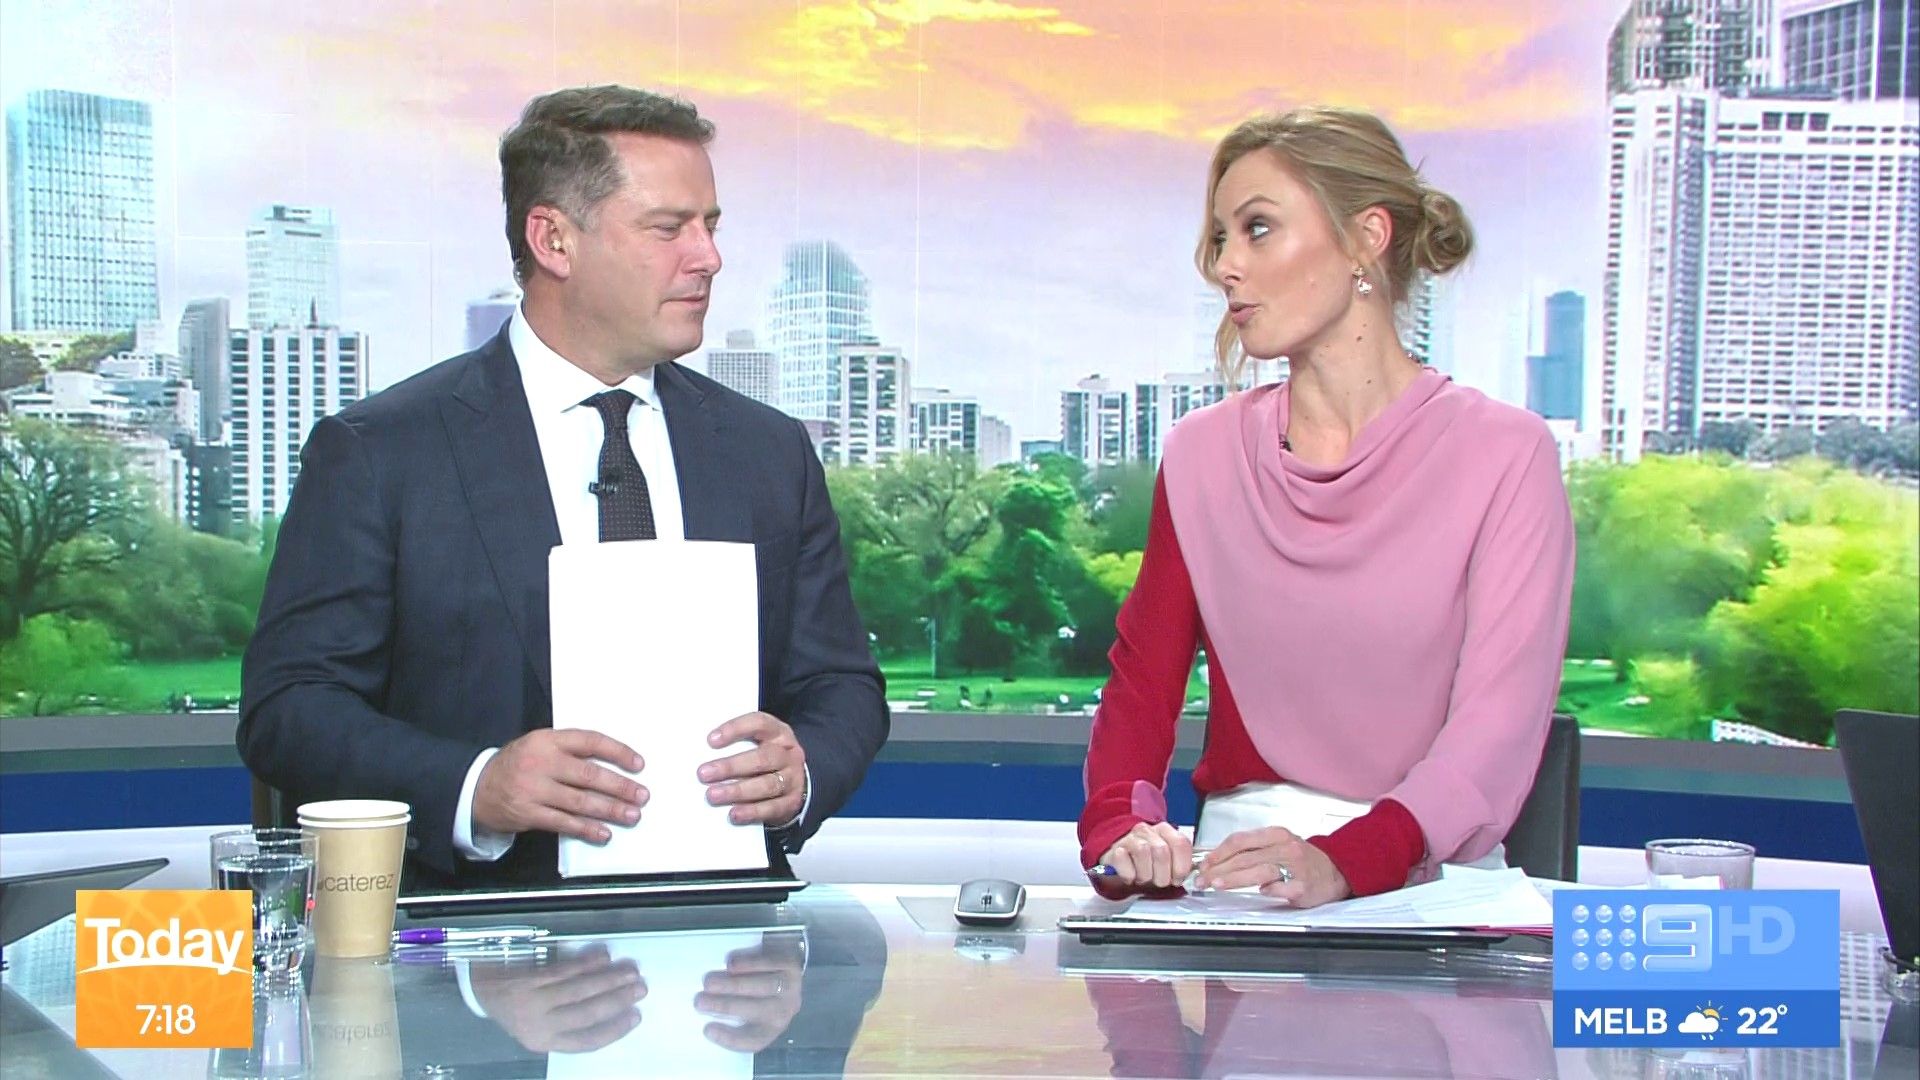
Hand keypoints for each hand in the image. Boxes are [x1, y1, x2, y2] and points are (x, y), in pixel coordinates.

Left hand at [467, 943, 645, 1052]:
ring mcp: (533, 999)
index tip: (635, 1017)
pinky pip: (565, 970)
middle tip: (640, 989)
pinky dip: (588, 962)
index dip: (614, 1030)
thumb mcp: (536, 1027)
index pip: (586, 1040)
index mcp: (543, 1041)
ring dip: (609, 979)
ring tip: (630, 972)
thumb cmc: (514, 1009)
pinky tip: (604, 957)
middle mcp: (539, 1023)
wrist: (480, 989)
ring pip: (580, 989)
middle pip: (587, 1013)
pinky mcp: (530, 978)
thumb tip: (612, 1008)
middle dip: (618, 1000)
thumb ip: (567, 1022)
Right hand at [473, 729, 646, 842]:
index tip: (639, 764)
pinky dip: (586, 829)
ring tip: (631, 815)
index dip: (618, 752)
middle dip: (620, 787)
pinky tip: (603, 833)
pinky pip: (564, 823)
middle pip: (589, 775)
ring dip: (610, 810)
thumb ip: (570, 751)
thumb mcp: (539, 745)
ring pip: (580, 801)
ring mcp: (534, 789)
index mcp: (548, 740)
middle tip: (641, 796)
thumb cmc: (518, 764)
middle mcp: (542, 762)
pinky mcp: (528, 813)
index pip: (590, 741)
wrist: (478, 786)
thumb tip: (614, 766)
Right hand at [697, 933, 805, 1051]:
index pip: (753, 1041)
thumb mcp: (749, 1007)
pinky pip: (770, 964)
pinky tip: (731, 965)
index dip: (730, 1038)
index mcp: (771, 1028)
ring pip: (762, 986)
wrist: (786, 959)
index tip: (707, 1029)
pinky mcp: (791, 965)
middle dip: (724, 1006)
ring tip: (709, 982)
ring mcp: (791, 987)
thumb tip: (704, 1012)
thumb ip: (732, 1012)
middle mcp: (784, 1011)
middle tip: (700, 1000)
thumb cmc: (759, 989)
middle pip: (756, 1011)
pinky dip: (749, 964)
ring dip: (733, 985)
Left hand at [698, 712, 806, 826]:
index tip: (711, 740)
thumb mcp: (756, 744)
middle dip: (731, 766)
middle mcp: (788, 754)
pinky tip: (733, 814)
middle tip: (704, 774)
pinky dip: (752, 811)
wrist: (792, 785)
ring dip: (738, 790)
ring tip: (713, 795)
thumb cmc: (764, 760)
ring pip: (767, 784)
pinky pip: (772, 808)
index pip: (760, 724)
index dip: (736, 729)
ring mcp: (793, 779)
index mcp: (778, 733)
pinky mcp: (792, 802)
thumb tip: (700, 753)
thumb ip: (736, 745)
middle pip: (762, 758)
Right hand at [1096, 822, 1193, 890]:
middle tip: (1159, 881)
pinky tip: (1131, 876)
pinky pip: (1124, 860)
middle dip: (1163, 874)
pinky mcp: (1115, 849)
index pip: (1180, 843)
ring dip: (1146, 874)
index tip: (1177, 878)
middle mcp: (1147, 831)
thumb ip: (1179, 863)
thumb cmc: (1146, 860)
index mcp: (1165, 831)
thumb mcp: (1165, 859)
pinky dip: (1129, 874)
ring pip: (1143, 853)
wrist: (1118, 856)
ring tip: (1144, 878)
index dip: (1181, 865)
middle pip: (1162, 851)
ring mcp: (1130, 838)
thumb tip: (1191, 877)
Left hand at [1193, 826, 1350, 907]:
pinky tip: (1259, 893)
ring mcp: (1295, 867)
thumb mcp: (1277, 845)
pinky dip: (1270, 889)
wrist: (1336, 871)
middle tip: (1203, 880)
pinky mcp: (1304, 886)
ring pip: (1259, 870)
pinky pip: (1283, 887)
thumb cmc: (1301, 859)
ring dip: (1235, 878)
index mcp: (1275, 835)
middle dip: (1219, 869)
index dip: (1218, 852)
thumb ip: (1251, 850)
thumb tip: (1217, 862)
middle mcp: (1285, 847)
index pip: (1240, 840)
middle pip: (1245, 857)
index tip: (1204, 864)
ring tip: (1217, 885)